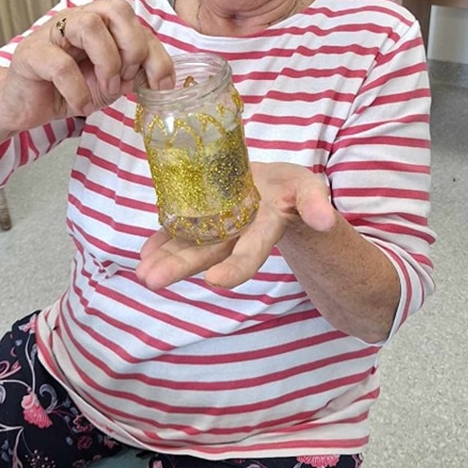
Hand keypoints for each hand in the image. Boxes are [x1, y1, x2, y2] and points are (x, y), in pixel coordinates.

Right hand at [0, 0, 174, 131]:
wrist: (25, 104)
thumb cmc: (68, 88)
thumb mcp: (110, 82)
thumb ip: (133, 73)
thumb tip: (159, 76)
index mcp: (101, 22)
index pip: (138, 23)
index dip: (157, 54)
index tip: (161, 84)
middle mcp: (78, 18)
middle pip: (116, 9)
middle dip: (132, 48)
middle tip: (124, 79)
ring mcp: (52, 32)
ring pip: (89, 26)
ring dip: (106, 62)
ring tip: (104, 88)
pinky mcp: (31, 53)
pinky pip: (61, 65)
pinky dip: (78, 90)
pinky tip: (80, 104)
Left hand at [136, 162, 336, 289]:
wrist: (275, 185)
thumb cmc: (293, 188)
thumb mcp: (309, 188)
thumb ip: (315, 203)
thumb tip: (324, 222)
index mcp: (265, 228)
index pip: (250, 252)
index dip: (235, 268)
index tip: (214, 282)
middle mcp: (237, 233)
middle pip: (210, 253)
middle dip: (181, 266)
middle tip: (152, 281)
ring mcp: (218, 228)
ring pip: (191, 244)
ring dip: (166, 258)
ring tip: (142, 272)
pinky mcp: (204, 217)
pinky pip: (181, 231)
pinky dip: (163, 240)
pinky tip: (145, 253)